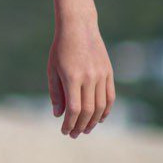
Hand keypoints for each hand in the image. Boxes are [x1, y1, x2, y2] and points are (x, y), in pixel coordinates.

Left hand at [48, 17, 114, 137]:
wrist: (79, 28)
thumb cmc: (60, 49)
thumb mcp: (52, 69)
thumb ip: (56, 93)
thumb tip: (58, 115)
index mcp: (72, 77)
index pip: (74, 109)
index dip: (69, 123)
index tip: (64, 131)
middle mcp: (89, 78)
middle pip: (89, 111)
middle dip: (81, 125)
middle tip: (74, 134)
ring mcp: (102, 75)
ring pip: (101, 106)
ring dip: (94, 121)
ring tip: (85, 129)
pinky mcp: (109, 72)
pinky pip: (110, 96)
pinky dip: (106, 110)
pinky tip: (99, 118)